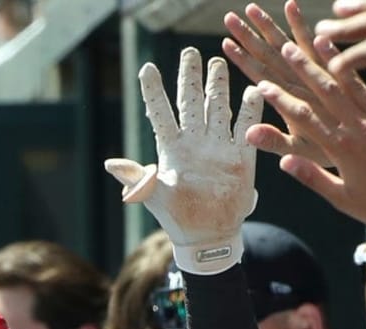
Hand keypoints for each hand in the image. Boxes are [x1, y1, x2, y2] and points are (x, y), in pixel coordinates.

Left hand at [105, 47, 260, 272]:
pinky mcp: (241, 157)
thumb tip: (111, 164)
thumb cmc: (178, 219)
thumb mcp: (155, 198)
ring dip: (218, 86)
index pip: (160, 113)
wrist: (208, 238)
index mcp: (172, 149)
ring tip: (217, 63)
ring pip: (218, 107)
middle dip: (190, 78)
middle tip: (189, 53)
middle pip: (191, 102)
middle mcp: (195, 142)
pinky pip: (246, 127)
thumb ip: (138, 179)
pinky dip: (250, 110)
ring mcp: (218, 146)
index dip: (153, 92)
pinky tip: (254, 90)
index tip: (147, 69)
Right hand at [227, 3, 365, 240]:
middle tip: (285, 48)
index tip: (263, 84)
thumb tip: (284, 161)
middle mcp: (360, 127)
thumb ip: (312, 178)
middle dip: (303, 69)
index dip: (282, 101)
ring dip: (334, 59)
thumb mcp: (342, 200)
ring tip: (317, 37)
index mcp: (342, 149)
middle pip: (326, 92)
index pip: (305, 118)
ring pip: (353, 82)